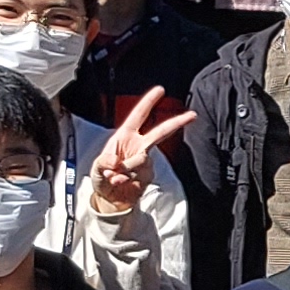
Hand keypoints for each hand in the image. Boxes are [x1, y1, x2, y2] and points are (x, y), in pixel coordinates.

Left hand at [85, 85, 196, 217]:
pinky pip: (140, 176)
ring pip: (142, 160)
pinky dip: (127, 181)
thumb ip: (104, 161)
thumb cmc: (102, 177)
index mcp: (125, 136)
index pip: (138, 115)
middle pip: (161, 132)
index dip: (148, 102)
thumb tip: (115, 161)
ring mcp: (145, 161)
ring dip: (126, 169)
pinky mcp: (148, 176)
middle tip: (193, 115)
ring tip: (114, 178)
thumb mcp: (96, 167)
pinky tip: (121, 184)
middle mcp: (138, 146)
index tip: (160, 90)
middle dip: (177, 123)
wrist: (110, 199)